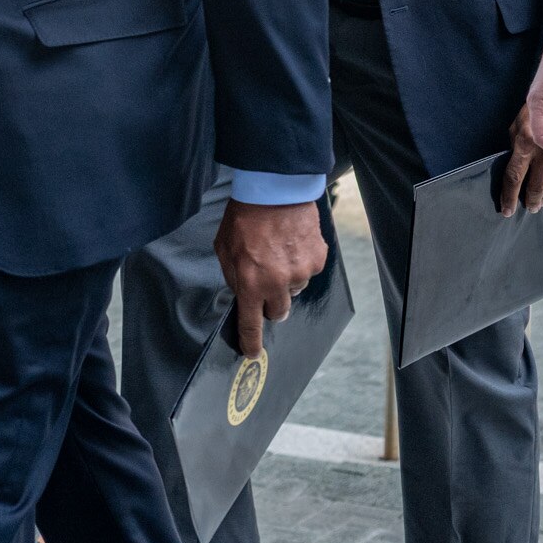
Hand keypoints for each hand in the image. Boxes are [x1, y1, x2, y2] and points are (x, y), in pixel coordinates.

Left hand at [216, 197, 330, 358]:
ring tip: (278, 252)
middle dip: (270, 302)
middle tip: (264, 280)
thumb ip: (234, 277)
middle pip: (278, 312)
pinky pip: (308, 271)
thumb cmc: (245, 217)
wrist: (274, 189)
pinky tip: (290, 244)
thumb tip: (242, 295)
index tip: (252, 353)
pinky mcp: (317, 259)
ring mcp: (301, 272)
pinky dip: (299, 262)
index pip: (251, 324)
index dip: (252, 342)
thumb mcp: (225, 250)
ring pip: (294, 290)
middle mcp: (278, 283)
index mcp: (251, 283)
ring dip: (286, 279)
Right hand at [507, 38, 542, 211]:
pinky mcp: (541, 122)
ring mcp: (532, 122)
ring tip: (542, 202)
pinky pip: (541, 149)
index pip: (541, 140)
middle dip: (521, 188)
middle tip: (526, 210)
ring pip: (530, 158)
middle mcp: (528, 120)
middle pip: (518, 160)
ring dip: (539, 178)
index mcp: (534, 110)